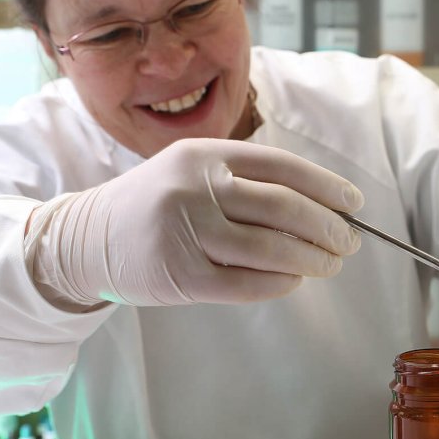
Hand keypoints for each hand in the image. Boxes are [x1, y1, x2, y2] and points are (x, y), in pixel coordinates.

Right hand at [27, 139, 363, 307]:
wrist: (85, 238)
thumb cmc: (153, 204)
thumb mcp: (191, 172)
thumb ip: (245, 182)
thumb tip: (319, 208)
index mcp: (205, 154)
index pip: (282, 166)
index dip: (326, 186)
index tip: (354, 204)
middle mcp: (196, 187)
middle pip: (284, 207)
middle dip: (328, 228)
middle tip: (349, 243)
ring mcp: (186, 231)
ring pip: (271, 247)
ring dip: (312, 259)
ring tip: (330, 264)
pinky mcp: (180, 275)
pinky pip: (247, 283)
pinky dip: (280, 284)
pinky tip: (294, 281)